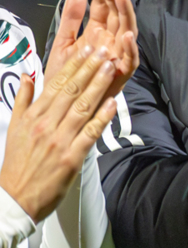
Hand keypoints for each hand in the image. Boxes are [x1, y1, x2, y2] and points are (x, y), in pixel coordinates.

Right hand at [0, 43, 122, 220]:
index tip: (87, 50)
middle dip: (90, 68)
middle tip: (105, 50)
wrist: (14, 198)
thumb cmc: (16, 162)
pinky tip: (114, 103)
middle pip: (71, 91)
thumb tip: (27, 75)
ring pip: (82, 107)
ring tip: (111, 68)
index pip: (55, 84)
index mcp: (32, 117)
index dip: (74, 65)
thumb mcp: (14, 127)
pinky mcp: (71, 157)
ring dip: (98, 86)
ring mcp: (59, 141)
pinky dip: (102, 117)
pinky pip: (90, 133)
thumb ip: (23, 100)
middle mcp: (46, 125)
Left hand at [47, 0, 139, 95]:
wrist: (63, 108)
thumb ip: (71, 18)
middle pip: (117, 13)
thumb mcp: (64, 43)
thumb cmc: (66, 78)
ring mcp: (118, 55)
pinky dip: (131, 48)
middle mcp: (111, 40)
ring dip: (126, 13)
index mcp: (98, 31)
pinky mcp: (122, 73)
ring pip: (128, 30)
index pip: (102, 4)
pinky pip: (132, 60)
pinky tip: (127, 35)